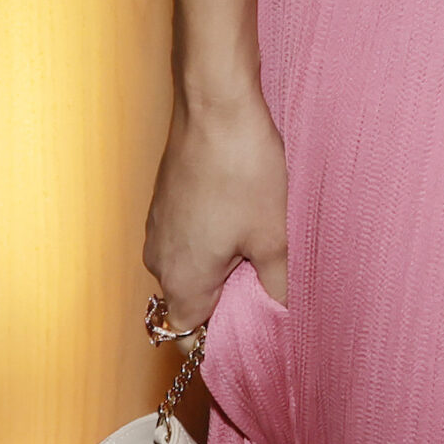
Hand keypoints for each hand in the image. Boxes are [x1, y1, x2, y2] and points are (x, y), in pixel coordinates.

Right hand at [145, 89, 289, 324]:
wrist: (215, 102)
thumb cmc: (242, 169)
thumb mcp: (273, 235)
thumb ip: (276, 286)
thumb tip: (285, 318)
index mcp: (182, 281)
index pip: (189, 339)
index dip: (219, 341)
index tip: (251, 327)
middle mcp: (160, 260)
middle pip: (190, 301)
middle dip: (226, 298)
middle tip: (267, 278)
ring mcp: (158, 227)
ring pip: (189, 265)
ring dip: (221, 262)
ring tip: (260, 238)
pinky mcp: (165, 198)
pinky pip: (186, 234)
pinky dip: (211, 234)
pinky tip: (243, 209)